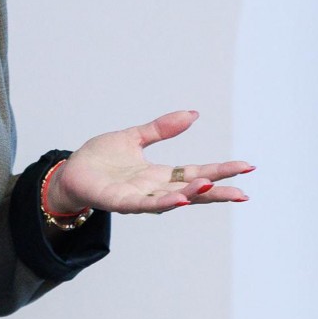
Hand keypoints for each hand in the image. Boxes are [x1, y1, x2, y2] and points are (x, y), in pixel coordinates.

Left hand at [46, 109, 252, 215]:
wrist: (70, 171)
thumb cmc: (100, 158)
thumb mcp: (134, 137)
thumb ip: (161, 128)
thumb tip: (193, 114)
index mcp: (159, 175)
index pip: (196, 173)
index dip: (221, 171)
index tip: (247, 167)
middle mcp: (153, 189)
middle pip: (191, 191)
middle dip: (217, 192)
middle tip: (243, 193)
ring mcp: (138, 197)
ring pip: (171, 198)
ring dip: (192, 194)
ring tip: (213, 188)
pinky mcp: (119, 202)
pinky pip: (144, 204)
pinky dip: (163, 203)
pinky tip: (181, 199)